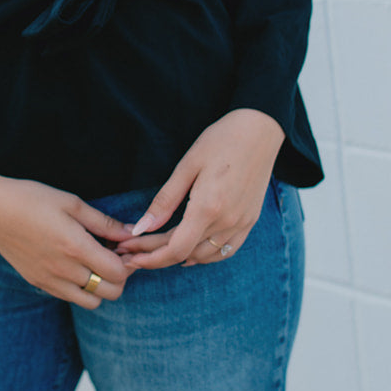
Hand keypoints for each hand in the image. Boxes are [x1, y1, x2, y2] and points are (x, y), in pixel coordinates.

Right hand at [0, 155, 135, 307]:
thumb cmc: (31, 199)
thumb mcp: (72, 203)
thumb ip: (104, 222)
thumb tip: (131, 232)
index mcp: (76, 247)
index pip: (118, 273)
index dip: (127, 262)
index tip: (121, 247)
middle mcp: (65, 270)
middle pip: (110, 293)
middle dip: (118, 277)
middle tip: (111, 256)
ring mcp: (50, 280)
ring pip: (91, 302)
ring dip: (100, 287)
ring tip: (93, 263)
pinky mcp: (38, 283)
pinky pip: (70, 297)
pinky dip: (80, 288)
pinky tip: (74, 265)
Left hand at [114, 109, 284, 269]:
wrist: (260, 130)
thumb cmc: (221, 141)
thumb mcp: (187, 166)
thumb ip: (164, 201)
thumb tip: (140, 228)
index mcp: (208, 207)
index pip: (176, 249)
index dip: (151, 259)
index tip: (131, 258)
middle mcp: (227, 221)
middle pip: (186, 253)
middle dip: (156, 256)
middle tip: (132, 251)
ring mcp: (242, 223)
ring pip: (205, 255)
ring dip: (179, 257)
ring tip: (155, 250)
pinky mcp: (250, 220)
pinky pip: (226, 250)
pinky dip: (205, 255)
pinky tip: (190, 251)